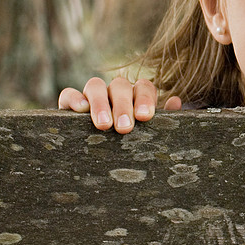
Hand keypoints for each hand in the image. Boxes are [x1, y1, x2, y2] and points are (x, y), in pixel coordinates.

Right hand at [58, 76, 181, 133]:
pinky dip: (75, 99)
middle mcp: (114, 92)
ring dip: (100, 103)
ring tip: (104, 125)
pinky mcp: (69, 105)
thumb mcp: (147, 134)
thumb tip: (176, 101)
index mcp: (136, 95)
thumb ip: (163, 120)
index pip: (143, 87)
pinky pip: (69, 94)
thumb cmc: (131, 144)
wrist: (100, 159)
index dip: (145, 99)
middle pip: (120, 85)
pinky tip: (81, 111)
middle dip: (123, 105)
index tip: (145, 117)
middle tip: (125, 127)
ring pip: (95, 85)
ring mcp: (92, 96)